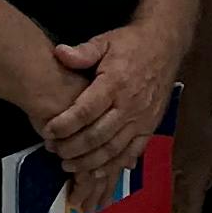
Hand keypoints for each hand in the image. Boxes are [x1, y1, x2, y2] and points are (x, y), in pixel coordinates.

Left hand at [46, 17, 185, 191]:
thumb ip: (82, 52)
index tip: (47, 131)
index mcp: (115, 83)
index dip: (65, 124)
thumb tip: (59, 53)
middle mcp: (129, 105)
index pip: (86, 111)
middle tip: (54, 150)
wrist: (165, 46)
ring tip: (68, 165)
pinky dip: (114, 165)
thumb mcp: (105, 41)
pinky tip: (96, 171)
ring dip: (89, 161)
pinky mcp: (150, 127)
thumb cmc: (130, 44)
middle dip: (72, 147)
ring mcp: (142, 119)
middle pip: (97, 135)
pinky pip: (132, 152)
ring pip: (113, 149)